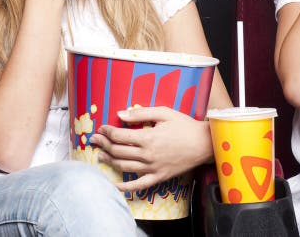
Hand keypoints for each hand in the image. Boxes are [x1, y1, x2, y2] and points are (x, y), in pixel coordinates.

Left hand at [89, 106, 211, 191]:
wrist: (204, 144)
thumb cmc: (184, 125)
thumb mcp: (164, 112)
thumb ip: (141, 113)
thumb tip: (120, 114)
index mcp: (148, 137)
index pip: (119, 135)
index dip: (107, 131)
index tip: (102, 128)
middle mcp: (148, 155)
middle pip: (118, 151)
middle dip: (103, 144)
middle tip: (94, 139)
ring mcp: (152, 168)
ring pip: (124, 166)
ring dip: (109, 160)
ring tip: (99, 155)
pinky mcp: (159, 177)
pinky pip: (138, 185)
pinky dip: (124, 187)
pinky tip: (114, 185)